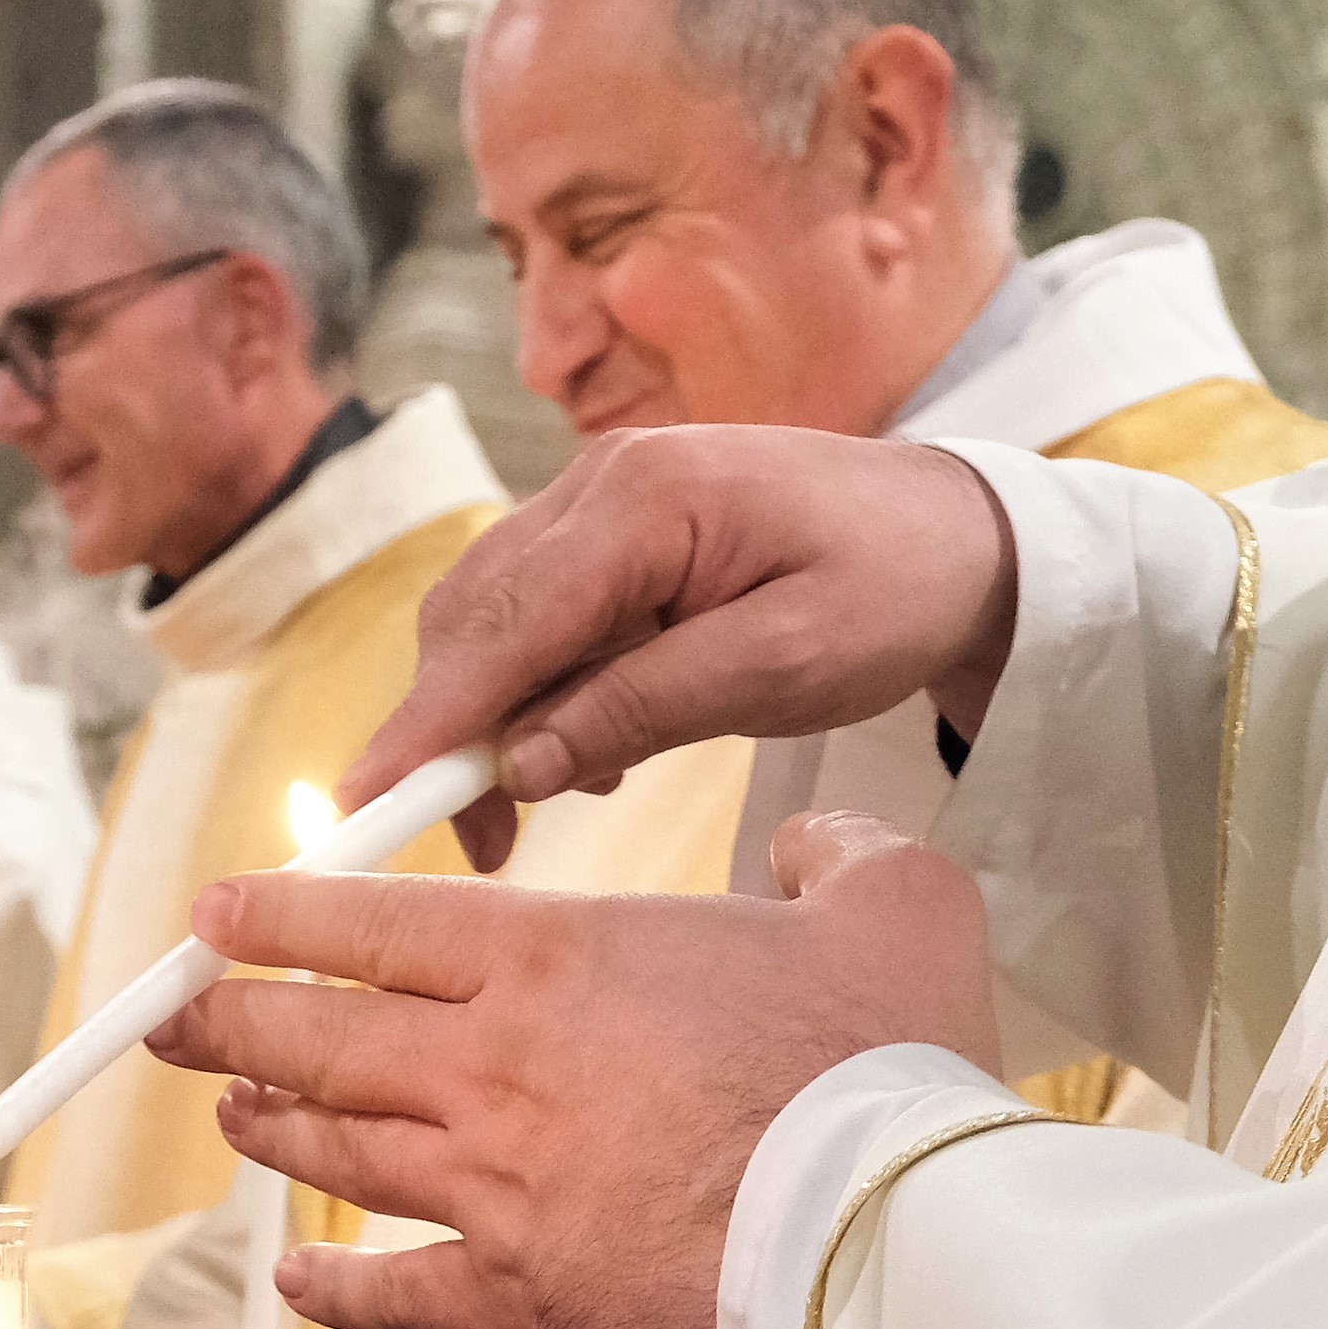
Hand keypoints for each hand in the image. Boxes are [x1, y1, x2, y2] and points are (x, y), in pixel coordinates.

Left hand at [148, 822, 1000, 1328]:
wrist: (882, 1255)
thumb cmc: (890, 1080)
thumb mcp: (898, 911)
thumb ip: (845, 858)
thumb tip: (823, 843)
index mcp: (559, 958)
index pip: (378, 922)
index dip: (282, 916)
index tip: (219, 917)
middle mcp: (493, 1071)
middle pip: (319, 1037)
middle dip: (229, 1022)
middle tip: (171, 1018)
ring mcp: (489, 1195)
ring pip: (338, 1153)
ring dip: (272, 1129)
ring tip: (233, 1112)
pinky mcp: (513, 1308)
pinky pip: (387, 1294)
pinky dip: (328, 1284)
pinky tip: (294, 1273)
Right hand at [328, 427, 1022, 858]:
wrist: (957, 530)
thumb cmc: (890, 588)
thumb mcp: (785, 667)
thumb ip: (646, 707)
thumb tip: (520, 764)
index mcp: (647, 500)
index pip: (505, 623)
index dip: (429, 721)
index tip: (370, 802)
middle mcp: (601, 482)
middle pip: (473, 618)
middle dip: (452, 735)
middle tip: (481, 846)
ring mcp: (599, 498)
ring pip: (489, 619)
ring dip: (495, 718)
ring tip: (548, 801)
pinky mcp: (611, 530)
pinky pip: (534, 616)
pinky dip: (535, 690)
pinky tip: (585, 747)